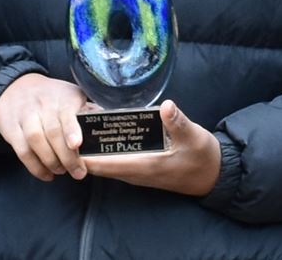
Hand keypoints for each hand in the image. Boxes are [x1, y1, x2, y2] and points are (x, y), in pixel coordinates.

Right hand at [0, 73, 89, 181]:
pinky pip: (22, 150)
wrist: (16, 87)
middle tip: (78, 172)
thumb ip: (87, 111)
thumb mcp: (71, 95)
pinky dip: (34, 166)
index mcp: (62, 97)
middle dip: (66, 157)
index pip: (66, 112)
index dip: (71, 129)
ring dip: (50, 161)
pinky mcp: (11, 128)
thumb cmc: (52, 97)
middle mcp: (42, 104)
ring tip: (61, 171)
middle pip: (52, 131)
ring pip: (35, 140)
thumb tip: (107, 128)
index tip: (76, 144)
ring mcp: (25, 116)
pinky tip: (46, 174)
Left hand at [78, 102, 221, 197]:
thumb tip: (166, 106)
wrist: (213, 175)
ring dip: (92, 151)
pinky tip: (100, 134)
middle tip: (67, 126)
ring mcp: (138, 173)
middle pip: (100, 165)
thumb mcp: (193, 136)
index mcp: (144, 166)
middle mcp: (136, 173)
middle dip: (83, 150)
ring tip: (78, 127)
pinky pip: (115, 162)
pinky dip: (105, 151)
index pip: (105, 165)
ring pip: (107, 165)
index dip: (84, 156)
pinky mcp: (141, 169)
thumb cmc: (202, 157)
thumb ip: (178, 122)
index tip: (67, 140)